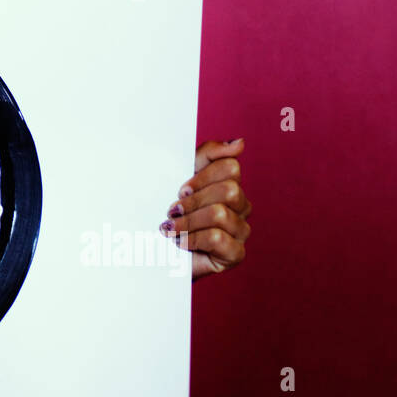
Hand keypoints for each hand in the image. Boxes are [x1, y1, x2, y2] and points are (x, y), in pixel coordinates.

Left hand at [159, 137, 250, 280]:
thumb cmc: (170, 211)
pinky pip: (219, 239)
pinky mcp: (235, 253)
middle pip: (229, 190)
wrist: (154, 250)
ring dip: (188, 221)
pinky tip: (181, 242)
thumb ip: (209, 154)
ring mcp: (241, 230)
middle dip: (194, 201)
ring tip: (171, 228)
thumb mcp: (183, 175)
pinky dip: (193, 239)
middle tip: (173, 211)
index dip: (201, 177)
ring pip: (221, 214)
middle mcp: (241, 206)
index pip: (230, 167)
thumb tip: (239, 143)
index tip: (180, 190)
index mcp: (230, 184)